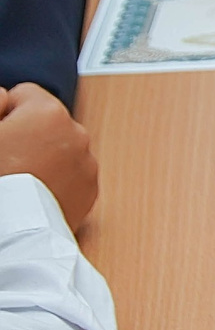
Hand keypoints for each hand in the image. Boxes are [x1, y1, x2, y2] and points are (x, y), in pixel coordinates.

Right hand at [0, 84, 98, 228]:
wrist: (10, 235)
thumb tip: (5, 98)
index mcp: (48, 114)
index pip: (25, 94)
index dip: (5, 113)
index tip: (0, 135)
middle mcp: (77, 135)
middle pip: (45, 122)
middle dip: (26, 134)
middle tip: (5, 160)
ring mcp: (87, 165)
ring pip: (58, 148)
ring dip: (40, 157)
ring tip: (17, 178)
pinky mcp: (89, 192)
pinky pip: (70, 174)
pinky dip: (54, 179)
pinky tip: (32, 193)